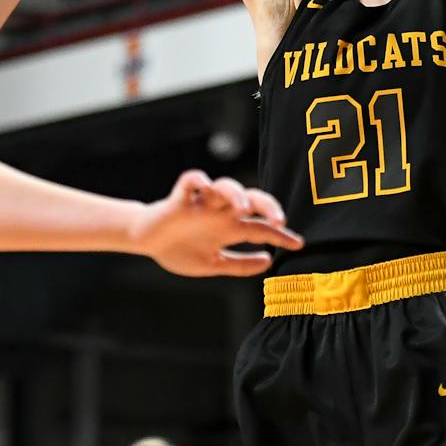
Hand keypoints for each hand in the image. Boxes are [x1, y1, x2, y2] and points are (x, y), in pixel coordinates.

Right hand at [130, 169, 302, 277]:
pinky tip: (205, 187)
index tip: (298, 244)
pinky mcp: (180, 198)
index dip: (280, 235)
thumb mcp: (213, 264)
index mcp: (229, 228)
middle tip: (279, 220)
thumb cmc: (180, 250)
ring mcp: (202, 203)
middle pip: (252, 199)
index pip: (261, 228)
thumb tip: (268, 262)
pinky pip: (192, 181)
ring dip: (237, 194)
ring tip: (242, 208)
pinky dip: (199, 180)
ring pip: (226, 187)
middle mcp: (220, 212)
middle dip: (268, 206)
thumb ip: (239, 265)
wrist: (147, 242)